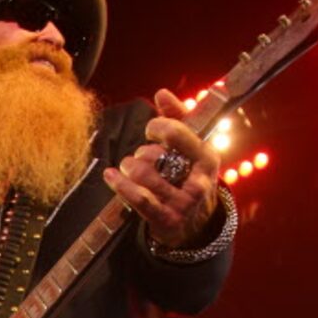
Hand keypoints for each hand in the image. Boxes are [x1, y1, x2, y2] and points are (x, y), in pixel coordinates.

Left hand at [102, 89, 219, 248]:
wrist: (196, 223)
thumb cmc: (189, 175)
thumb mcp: (191, 148)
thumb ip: (178, 118)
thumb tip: (161, 93)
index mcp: (207, 158)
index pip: (177, 133)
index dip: (157, 127)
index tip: (150, 131)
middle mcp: (198, 182)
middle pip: (155, 155)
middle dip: (141, 153)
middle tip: (141, 158)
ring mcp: (183, 203)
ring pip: (143, 175)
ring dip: (129, 167)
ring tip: (128, 167)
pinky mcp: (166, 219)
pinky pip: (138, 197)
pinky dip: (120, 184)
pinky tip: (110, 176)